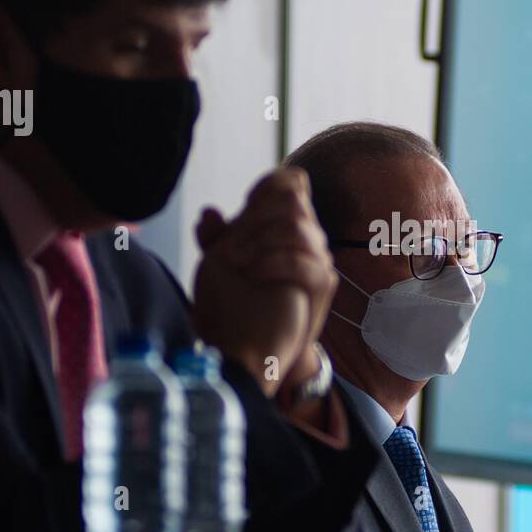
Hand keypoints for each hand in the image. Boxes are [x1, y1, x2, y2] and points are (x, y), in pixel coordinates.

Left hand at [191, 168, 336, 395]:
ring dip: (259, 242)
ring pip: (296, 227)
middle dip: (255, 218)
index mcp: (287, 226)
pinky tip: (253, 275)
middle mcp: (308, 237)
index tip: (244, 206)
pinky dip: (274, 263)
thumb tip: (208, 213)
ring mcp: (319, 259)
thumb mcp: (222, 268)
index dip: (269, 185)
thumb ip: (216, 240)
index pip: (292, 183)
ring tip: (236, 264)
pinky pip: (304, 261)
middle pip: (293, 200)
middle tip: (230, 245)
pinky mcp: (322, 283)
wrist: (258, 348)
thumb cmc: (238, 305)